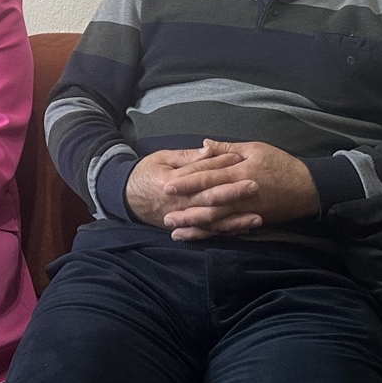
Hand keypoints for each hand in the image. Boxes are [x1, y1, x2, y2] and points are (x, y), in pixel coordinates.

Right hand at [125, 144, 257, 230]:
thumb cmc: (145, 174)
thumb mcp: (162, 158)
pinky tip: (242, 230)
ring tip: (257, 217)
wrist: (125, 197)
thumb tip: (210, 149)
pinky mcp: (184, 227)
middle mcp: (178, 204)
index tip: (240, 159)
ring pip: (212, 222)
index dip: (220, 166)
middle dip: (233, 193)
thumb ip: (188, 157)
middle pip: (209, 200)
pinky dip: (225, 232)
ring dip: (235, 220)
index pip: (200, 174)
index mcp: (171, 183)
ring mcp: (181, 219)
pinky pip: (207, 233)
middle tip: (255, 185)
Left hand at [162, 139, 319, 239]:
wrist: (309, 188)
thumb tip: (204, 145)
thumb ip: (227, 149)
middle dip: (186, 208)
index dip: (186, 182)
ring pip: (217, 220)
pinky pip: (230, 230)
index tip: (167, 185)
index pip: (208, 176)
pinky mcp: (253, 221)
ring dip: (195, 226)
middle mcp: (242, 193)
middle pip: (209, 202)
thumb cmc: (281, 164)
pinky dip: (213, 234)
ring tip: (175, 229)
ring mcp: (247, 210)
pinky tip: (198, 237)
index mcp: (240, 171)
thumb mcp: (255, 149)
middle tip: (164, 213)